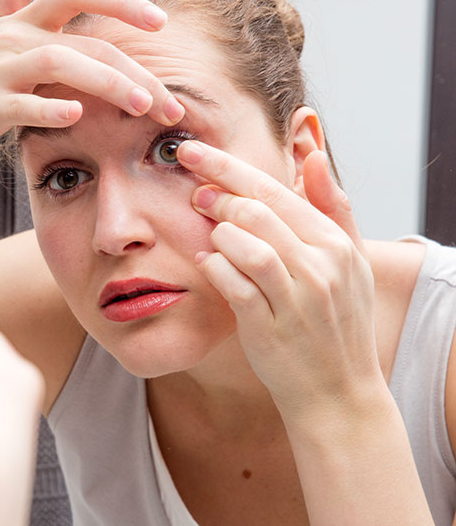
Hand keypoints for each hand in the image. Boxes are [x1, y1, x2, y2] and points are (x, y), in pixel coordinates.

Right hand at [0, 0, 182, 174]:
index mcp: (21, 20)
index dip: (121, 0)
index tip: (160, 21)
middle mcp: (12, 40)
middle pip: (82, 41)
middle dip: (132, 69)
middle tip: (167, 100)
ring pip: (58, 63)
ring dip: (106, 84)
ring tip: (141, 107)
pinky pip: (23, 104)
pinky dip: (50, 108)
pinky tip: (77, 115)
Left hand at [176, 141, 380, 420]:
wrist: (337, 391)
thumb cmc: (338, 320)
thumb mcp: (351, 261)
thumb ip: (332, 206)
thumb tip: (312, 155)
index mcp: (336, 244)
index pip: (274, 190)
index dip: (227, 168)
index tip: (193, 152)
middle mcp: (320, 267)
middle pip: (254, 211)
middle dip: (216, 197)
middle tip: (194, 195)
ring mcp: (294, 298)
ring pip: (242, 243)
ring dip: (216, 233)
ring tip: (208, 235)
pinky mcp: (268, 326)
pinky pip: (230, 282)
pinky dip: (213, 267)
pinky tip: (206, 264)